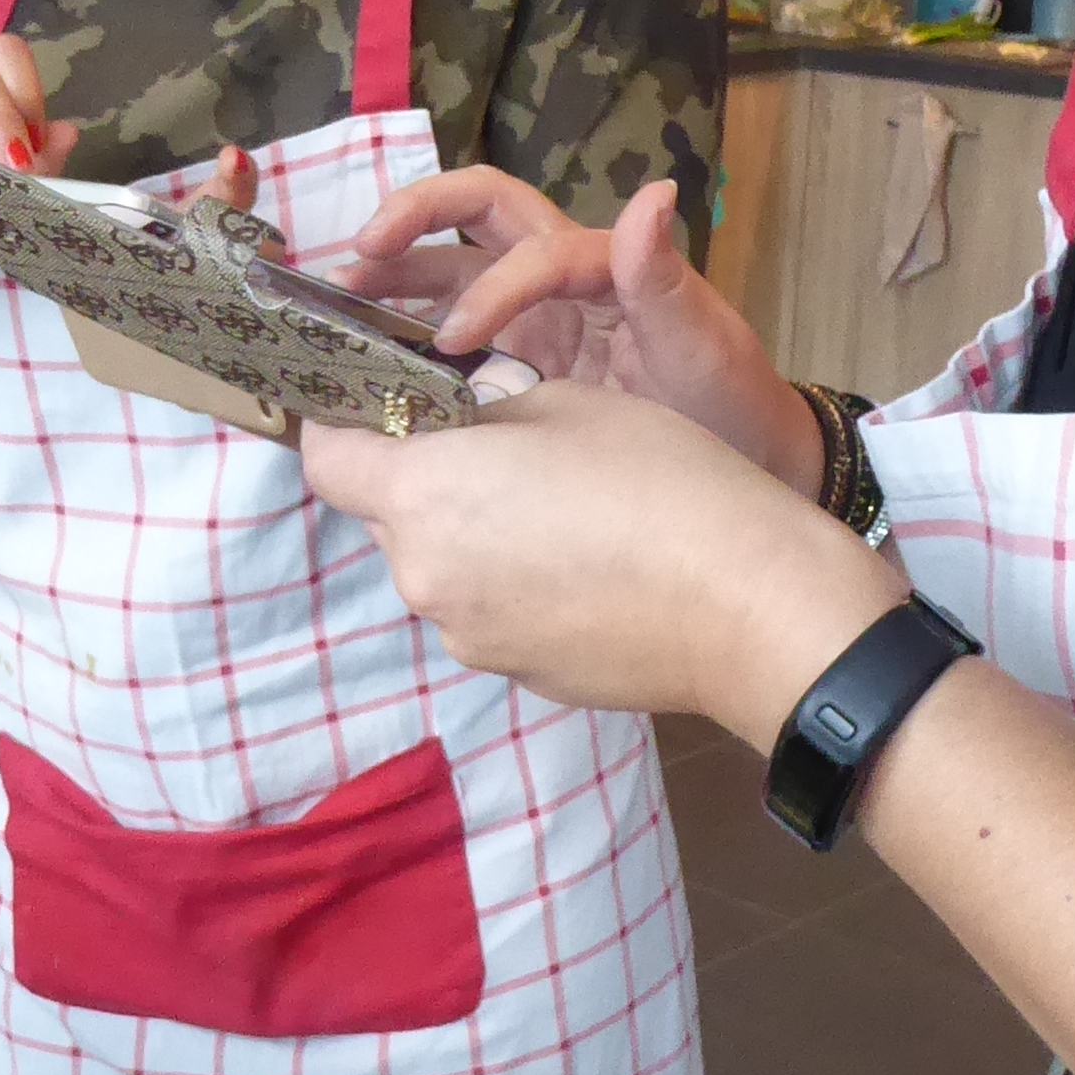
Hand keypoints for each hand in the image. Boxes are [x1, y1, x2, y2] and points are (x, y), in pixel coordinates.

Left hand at [298, 382, 895, 737]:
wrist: (748, 603)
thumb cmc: (661, 482)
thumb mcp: (565, 403)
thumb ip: (485, 410)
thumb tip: (463, 419)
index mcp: (423, 494)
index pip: (327, 458)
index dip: (342, 422)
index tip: (378, 401)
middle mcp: (423, 575)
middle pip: (386, 515)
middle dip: (425, 478)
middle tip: (498, 446)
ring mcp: (468, 635)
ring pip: (442, 566)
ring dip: (475, 534)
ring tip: (560, 511)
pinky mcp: (515, 672)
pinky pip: (491, 611)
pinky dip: (517, 583)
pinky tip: (587, 566)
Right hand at [346, 170, 803, 469]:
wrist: (748, 465)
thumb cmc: (733, 404)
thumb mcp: (706, 348)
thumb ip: (666, 280)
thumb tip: (653, 194)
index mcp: (604, 264)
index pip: (527, 249)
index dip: (489, 288)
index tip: (456, 339)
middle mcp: (562, 275)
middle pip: (476, 215)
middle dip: (413, 222)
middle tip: (357, 256)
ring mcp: (535, 317)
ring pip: (452, 270)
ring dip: (396, 275)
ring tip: (339, 300)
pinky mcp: (517, 362)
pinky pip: (451, 334)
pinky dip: (407, 338)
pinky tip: (367, 364)